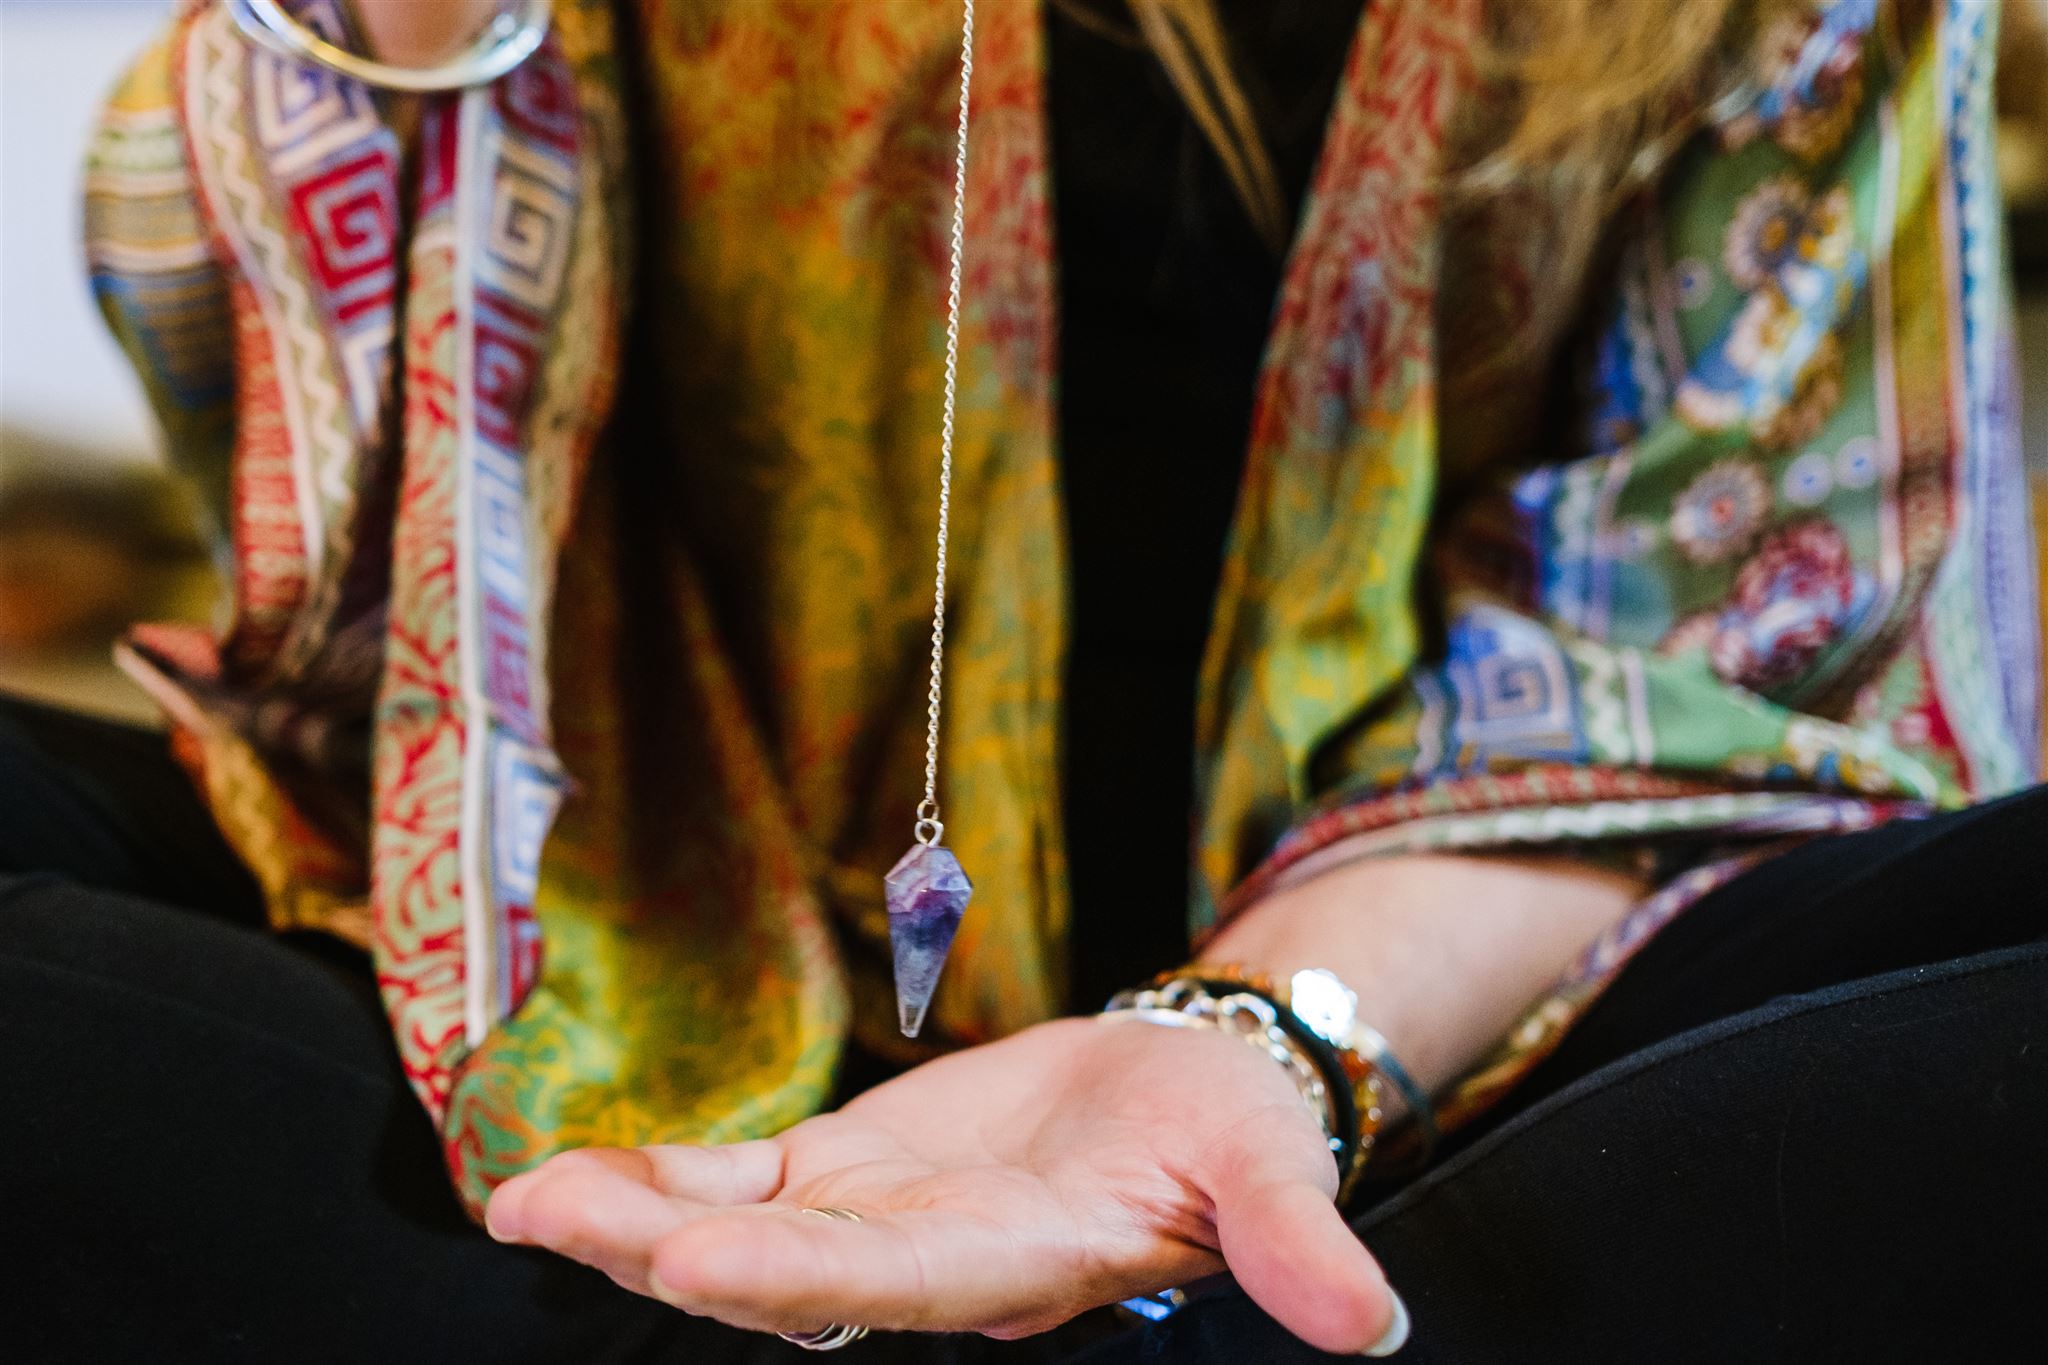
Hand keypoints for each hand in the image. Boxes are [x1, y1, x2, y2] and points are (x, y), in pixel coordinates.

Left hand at [485, 1015, 1402, 1351]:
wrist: (1178, 1096)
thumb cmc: (1231, 1135)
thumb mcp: (1270, 1172)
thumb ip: (1295, 1244)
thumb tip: (1368, 1326)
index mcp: (1027, 1265)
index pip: (903, 1284)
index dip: (802, 1278)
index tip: (697, 1260)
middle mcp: (932, 1266)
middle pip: (793, 1271)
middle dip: (676, 1250)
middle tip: (558, 1219)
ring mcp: (877, 1223)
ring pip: (741, 1230)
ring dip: (631, 1217)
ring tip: (525, 1200)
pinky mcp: (848, 1172)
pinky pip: (737, 1182)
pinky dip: (654, 1178)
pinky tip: (557, 1178)